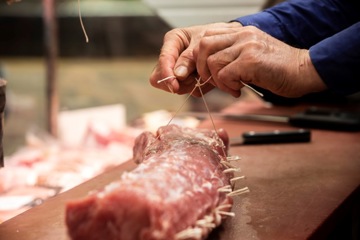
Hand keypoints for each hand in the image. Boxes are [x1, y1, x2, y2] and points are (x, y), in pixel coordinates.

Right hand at [149, 22, 241, 96]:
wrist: (229, 42)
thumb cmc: (215, 37)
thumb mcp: (203, 42)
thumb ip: (189, 58)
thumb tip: (178, 75)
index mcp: (172, 41)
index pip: (163, 60)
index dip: (166, 74)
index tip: (174, 85)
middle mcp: (172, 57)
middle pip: (162, 78)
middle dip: (179, 82)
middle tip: (196, 76)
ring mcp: (179, 71)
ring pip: (177, 87)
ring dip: (191, 84)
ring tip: (205, 73)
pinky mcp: (188, 81)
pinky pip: (190, 90)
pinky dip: (200, 86)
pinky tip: (207, 77)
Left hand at [193, 25, 326, 97]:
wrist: (304, 71)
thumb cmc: (278, 68)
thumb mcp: (251, 56)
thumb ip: (231, 58)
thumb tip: (207, 72)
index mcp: (241, 32)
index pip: (207, 37)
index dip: (201, 57)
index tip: (208, 73)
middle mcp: (242, 35)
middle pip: (204, 45)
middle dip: (203, 67)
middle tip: (215, 81)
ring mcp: (247, 46)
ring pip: (212, 61)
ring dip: (217, 80)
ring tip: (232, 86)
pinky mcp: (251, 60)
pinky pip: (225, 74)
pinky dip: (228, 86)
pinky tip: (240, 89)